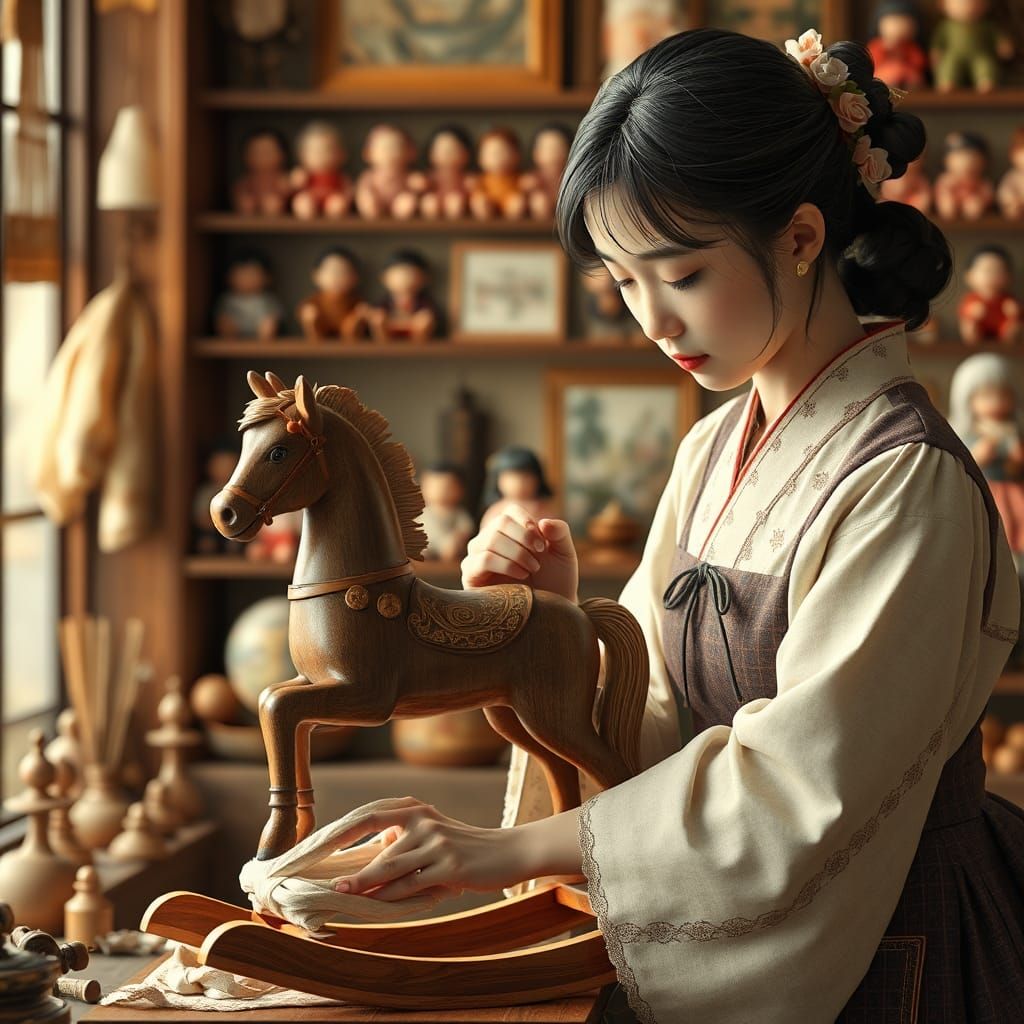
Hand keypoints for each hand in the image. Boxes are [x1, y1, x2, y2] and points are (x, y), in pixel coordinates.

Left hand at [330, 797, 531, 900]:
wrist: (510, 851)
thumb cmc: (465, 847)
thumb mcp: (433, 833)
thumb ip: (403, 840)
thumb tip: (367, 859)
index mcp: (415, 809)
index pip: (368, 815)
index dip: (341, 830)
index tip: (316, 846)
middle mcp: (423, 820)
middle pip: (375, 841)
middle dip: (347, 860)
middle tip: (324, 879)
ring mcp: (437, 842)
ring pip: (390, 866)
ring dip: (364, 883)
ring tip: (342, 894)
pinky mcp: (450, 867)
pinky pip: (411, 885)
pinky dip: (390, 896)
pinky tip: (376, 904)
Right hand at [462, 504, 578, 602]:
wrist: (551, 611)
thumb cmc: (556, 581)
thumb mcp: (564, 553)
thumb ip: (560, 532)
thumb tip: (543, 522)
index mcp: (509, 531)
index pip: (509, 512)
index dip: (526, 522)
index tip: (542, 542)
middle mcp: (489, 541)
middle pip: (500, 522)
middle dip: (524, 538)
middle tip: (540, 556)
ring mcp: (477, 558)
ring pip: (490, 540)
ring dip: (517, 553)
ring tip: (533, 568)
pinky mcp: (471, 576)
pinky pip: (481, 560)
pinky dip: (505, 564)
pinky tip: (521, 575)